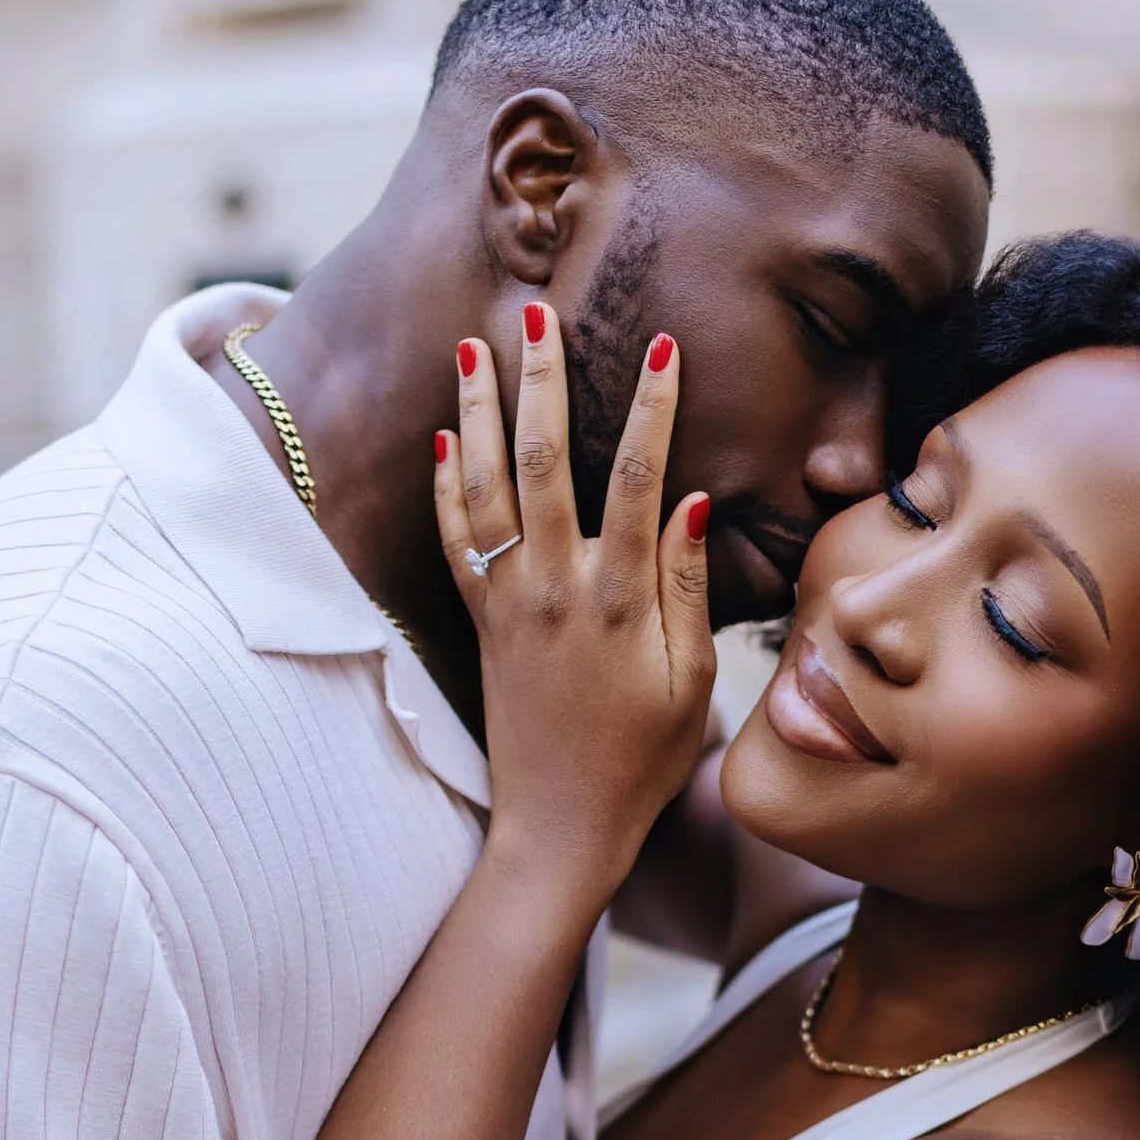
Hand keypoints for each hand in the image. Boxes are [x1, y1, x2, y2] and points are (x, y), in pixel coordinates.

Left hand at [436, 304, 715, 898]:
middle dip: (542, 381)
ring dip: (480, 411)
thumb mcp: (690, 685)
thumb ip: (689, 590)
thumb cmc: (640, 763)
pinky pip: (455, 540)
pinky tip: (445, 438)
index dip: (654, 407)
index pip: (642, 478)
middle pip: (546, 461)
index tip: (663, 345)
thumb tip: (694, 501)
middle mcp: (555, 589)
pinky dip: (446, 485)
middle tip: (534, 311)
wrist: (559, 828)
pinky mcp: (482, 623)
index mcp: (620, 601)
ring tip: (471, 346)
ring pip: (486, 487)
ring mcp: (510, 603)